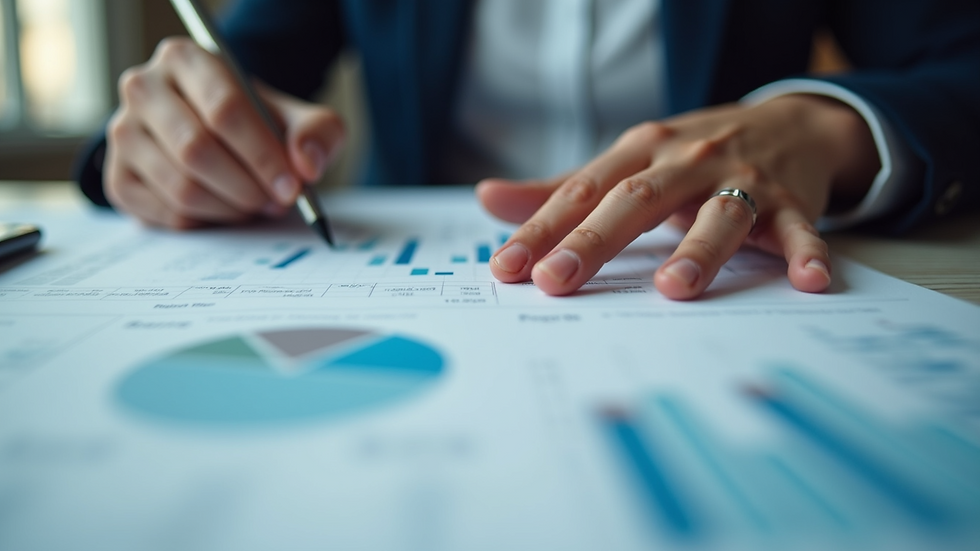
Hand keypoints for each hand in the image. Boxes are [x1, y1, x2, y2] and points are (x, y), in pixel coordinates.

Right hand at [104, 37, 344, 228]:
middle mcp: (143, 88)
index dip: (262, 154)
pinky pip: (166, 214)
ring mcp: (123, 133)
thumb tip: (306, 166)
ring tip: (256, 206)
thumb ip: (318, 133)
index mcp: (185, 59)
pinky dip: (206, 222)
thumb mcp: (299, 118)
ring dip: (230, 208)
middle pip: (196, 149)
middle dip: (247, 187)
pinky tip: (226, 210)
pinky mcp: (118, 178)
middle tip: (276, 203)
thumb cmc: (259, 123)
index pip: (223, 108)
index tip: (292, 186)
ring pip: (180, 186)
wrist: (220, 138)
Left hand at [478, 95, 879, 298]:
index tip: (507, 267)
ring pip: (718, 214)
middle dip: (595, 240)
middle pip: (636, 200)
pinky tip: (808, 281)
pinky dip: (805, 252)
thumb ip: (560, 188)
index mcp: (639, 153)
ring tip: (674, 288)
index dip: (542, 228)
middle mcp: (685, 161)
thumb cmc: (690, 156)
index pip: (582, 192)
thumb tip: (487, 198)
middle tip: (557, 278)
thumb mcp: (626, 164)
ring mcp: (741, 179)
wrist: (789, 123)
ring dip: (697, 249)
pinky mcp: (792, 202)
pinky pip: (798, 228)